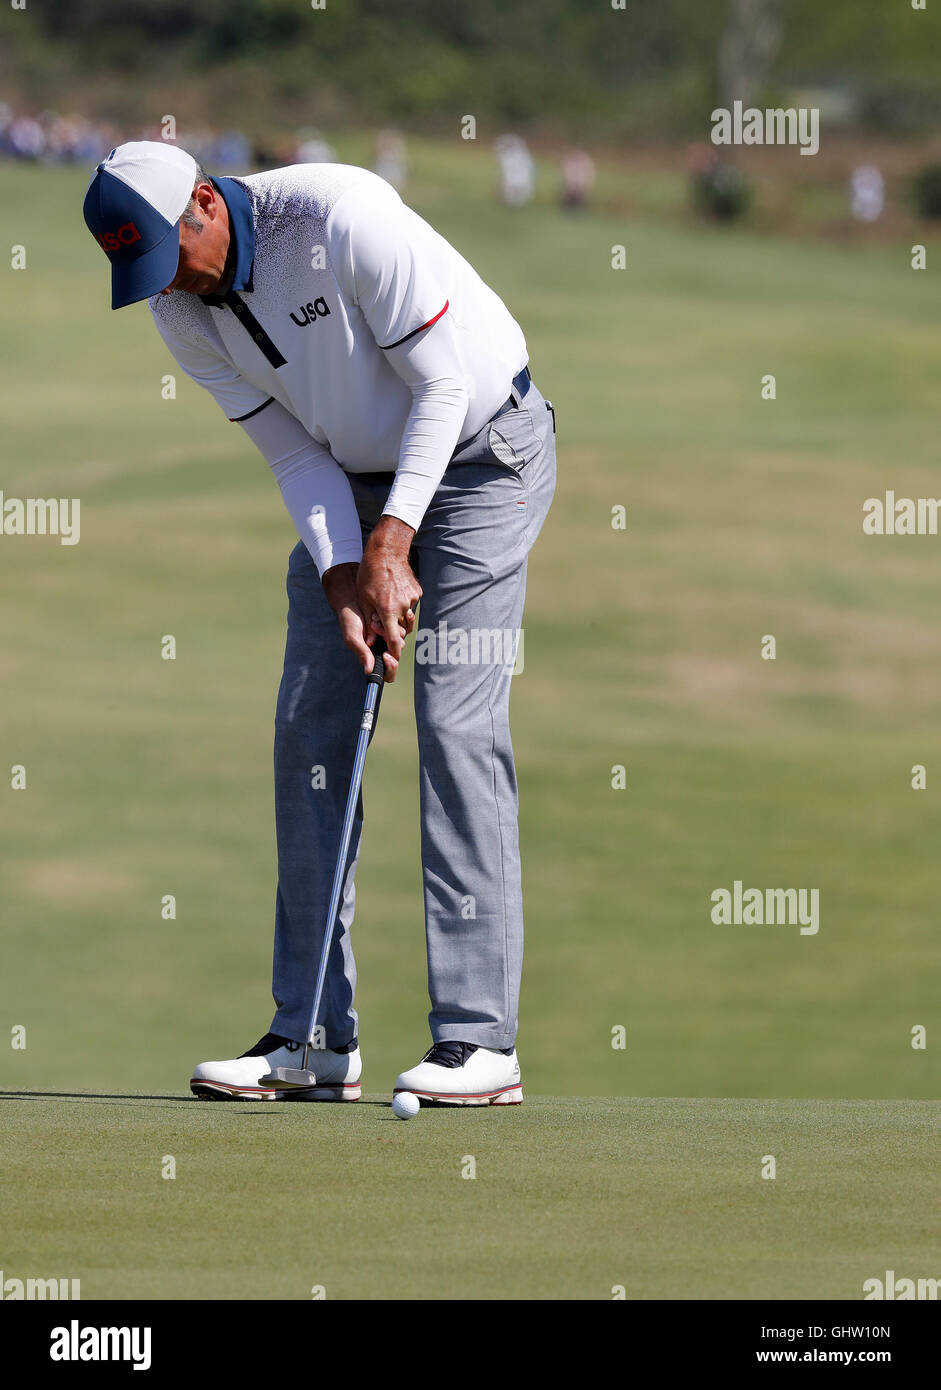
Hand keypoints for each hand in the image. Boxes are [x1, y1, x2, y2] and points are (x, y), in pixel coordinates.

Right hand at [321, 561, 395, 678]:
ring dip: (392, 630)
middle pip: (398, 655)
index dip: (391, 668)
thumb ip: (361, 653)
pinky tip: (391, 614)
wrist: (354, 598)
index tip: (387, 656)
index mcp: (373, 656)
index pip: (388, 672)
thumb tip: (369, 671)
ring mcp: (390, 635)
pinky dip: (400, 621)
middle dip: (391, 644)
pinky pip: (405, 626)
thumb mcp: (352, 637)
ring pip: (402, 639)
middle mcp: (384, 648)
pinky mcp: (395, 623)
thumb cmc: (349, 620)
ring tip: (374, 619)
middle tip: (378, 631)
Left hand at [356, 516, 420, 676]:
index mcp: (387, 610)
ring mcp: (412, 598)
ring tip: (386, 600)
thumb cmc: (370, 574)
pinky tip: (393, 590)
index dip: (393, 651)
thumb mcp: (364, 599)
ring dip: (398, 615)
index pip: (394, 640)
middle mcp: (403, 607)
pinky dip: (402, 602)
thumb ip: (370, 621)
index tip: (390, 656)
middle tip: (381, 617)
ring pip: (406, 616)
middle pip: (401, 628)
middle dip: (393, 628)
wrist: (387, 551)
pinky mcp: (417, 591)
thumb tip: (372, 640)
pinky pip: (410, 604)